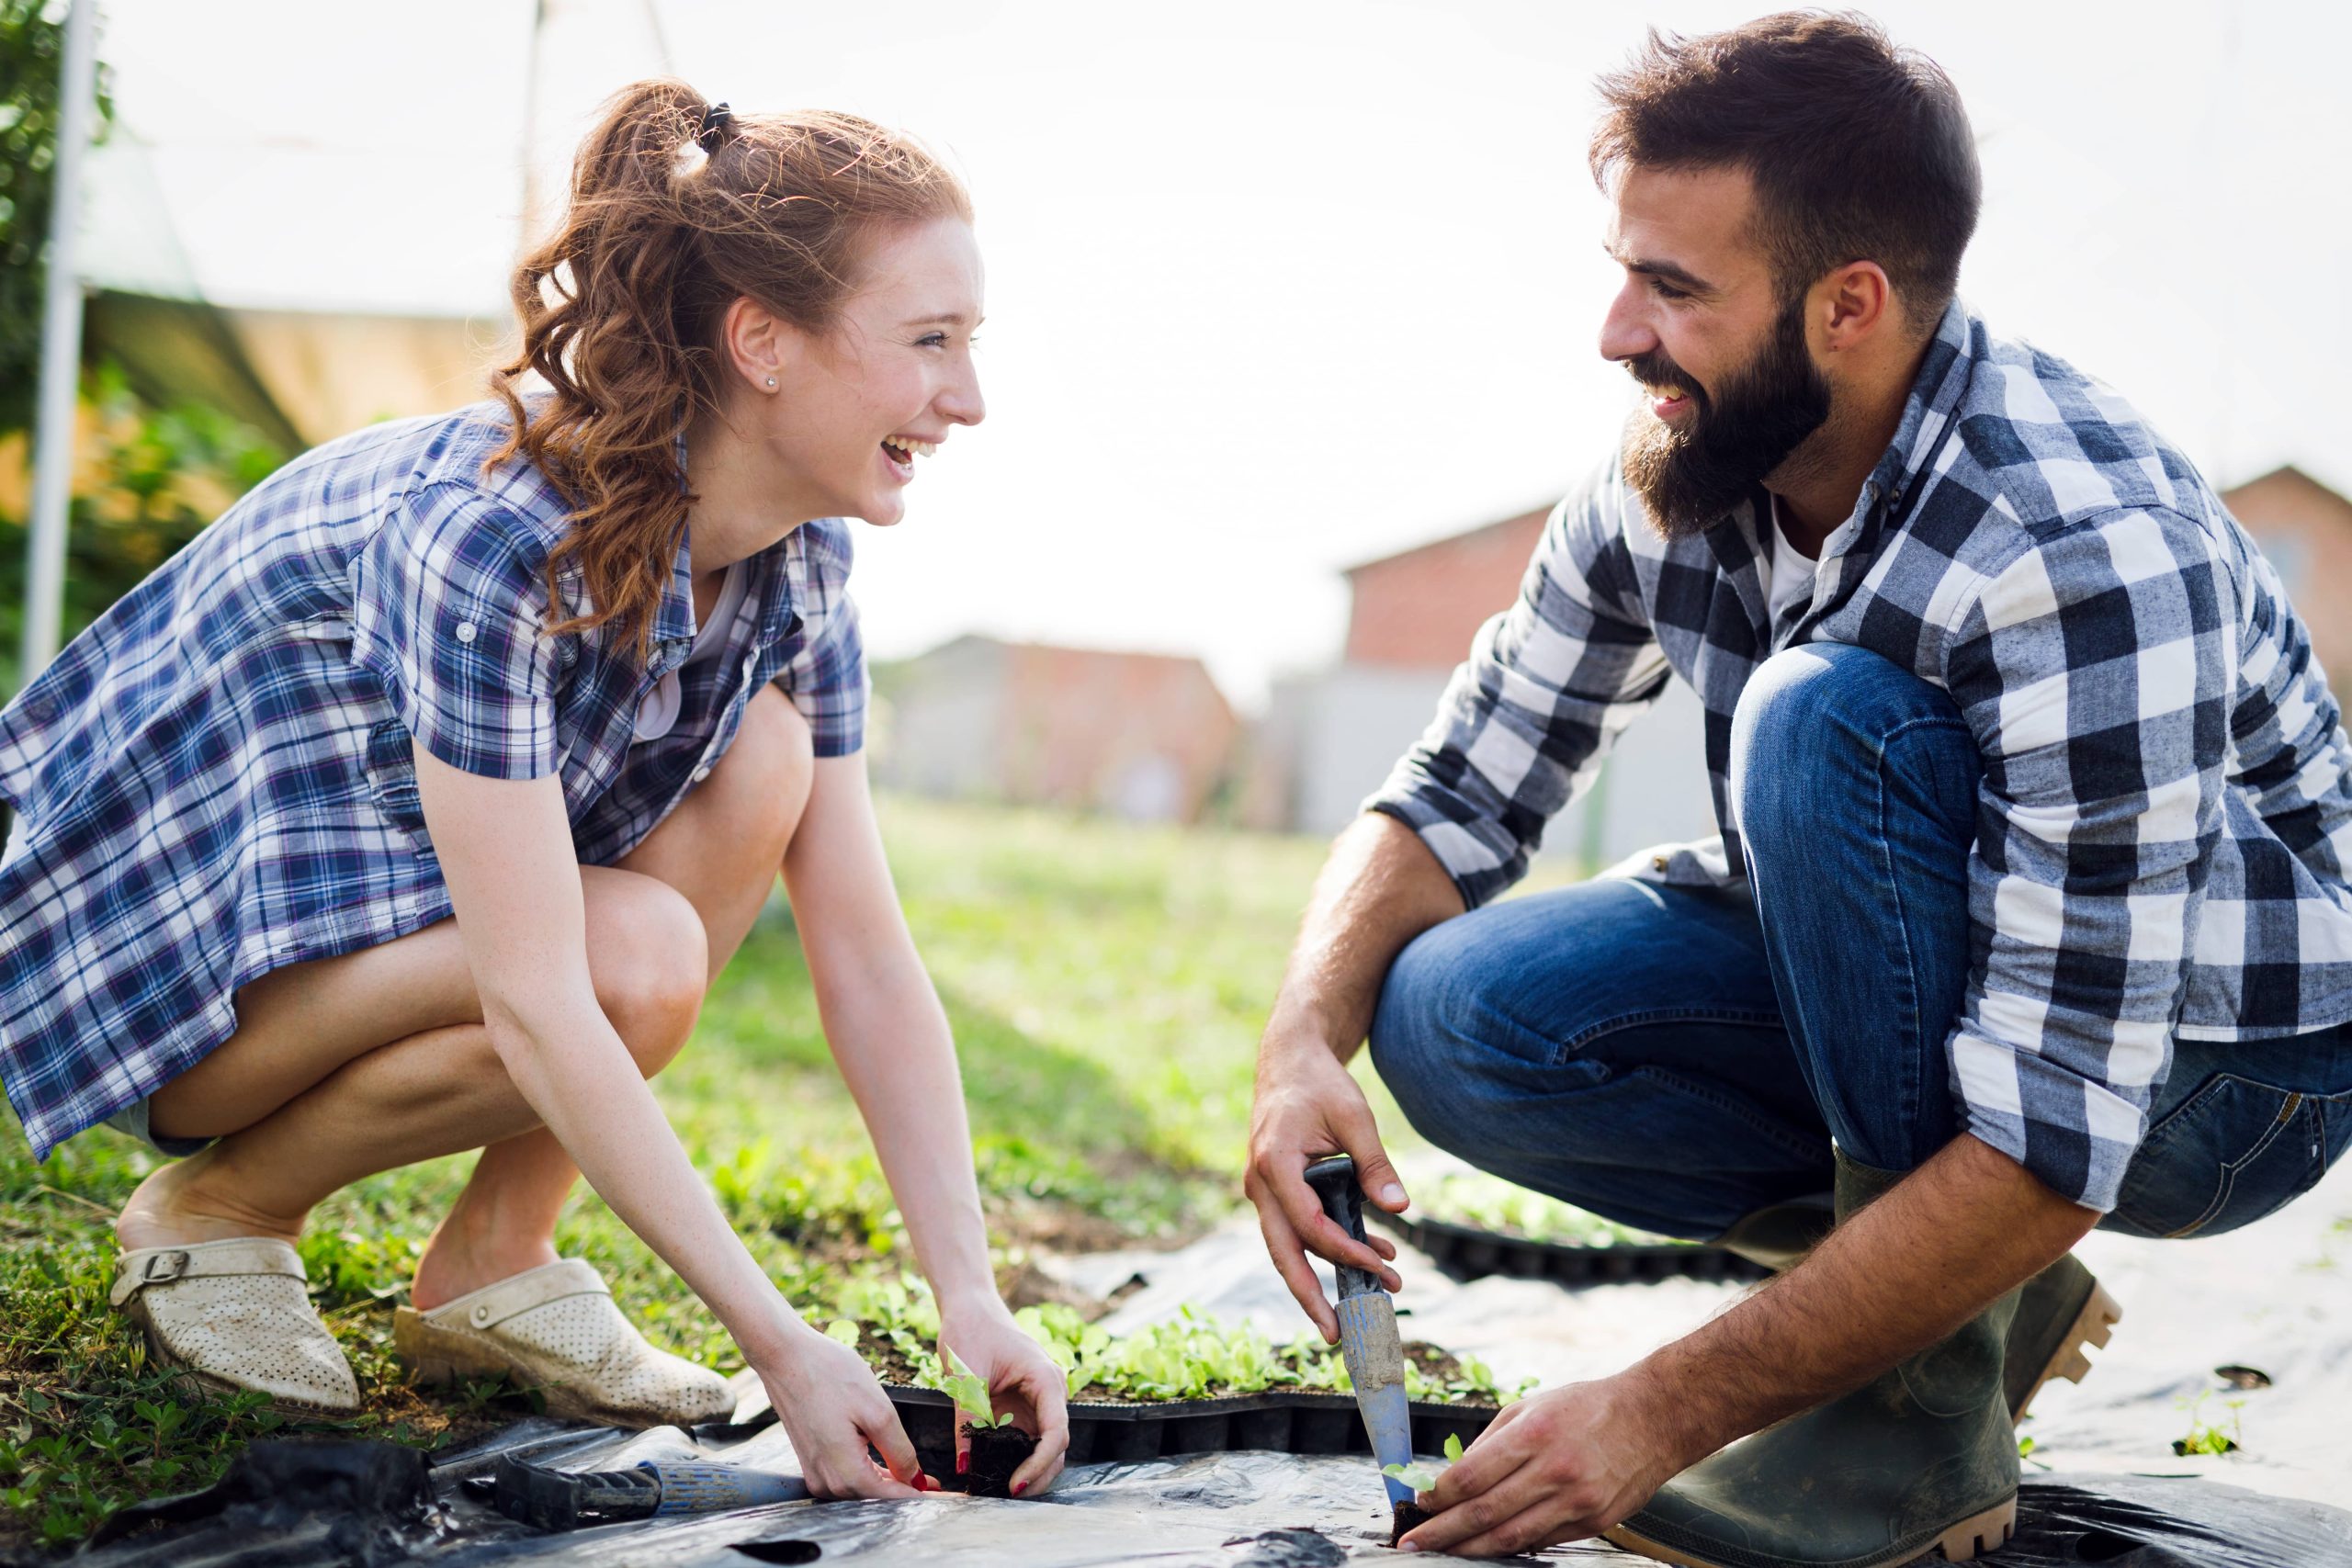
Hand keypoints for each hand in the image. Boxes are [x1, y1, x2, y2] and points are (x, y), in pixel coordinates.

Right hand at [758, 1324, 934, 1499]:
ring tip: (919, 1478)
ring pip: (861, 1490)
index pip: (893, 1498)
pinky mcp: (811, 1460)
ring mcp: (815, 1472)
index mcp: (844, 1473)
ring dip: (889, 1485)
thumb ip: (899, 1450)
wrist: (786, 1356)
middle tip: (938, 1486)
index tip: (950, 1499)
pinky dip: (870, 1476)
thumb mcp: (877, 1410)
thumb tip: (915, 1479)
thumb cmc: (829, 1374)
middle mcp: (826, 1482)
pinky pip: (846, 1478)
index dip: (924, 1499)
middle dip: (908, 1493)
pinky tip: (886, 1467)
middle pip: (876, 1499)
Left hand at [939, 1299, 1070, 1494]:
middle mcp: (1050, 1391)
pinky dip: (1017, 1458)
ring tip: (999, 1488)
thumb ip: (967, 1422)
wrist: (970, 1308)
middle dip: (1037, 1475)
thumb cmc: (970, 1331)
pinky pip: (1028, 1439)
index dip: (1039, 1463)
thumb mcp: (966, 1377)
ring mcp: (1040, 1400)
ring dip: (1030, 1470)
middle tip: (1006, 1496)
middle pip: (1057, 1445)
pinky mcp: (1025, 1406)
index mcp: (1045, 1379)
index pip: (1056, 1432)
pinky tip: (996, 1471)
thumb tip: (966, 1466)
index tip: (1014, 1484)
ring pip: (1046, 1446)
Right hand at [1244, 1026, 1403, 1341]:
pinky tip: (1372, 1253)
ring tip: (1376, 1294)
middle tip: (1337, 1335)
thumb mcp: (1354, 1117)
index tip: (1383, 1266)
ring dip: (1328, 1273)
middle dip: (1309, 1297)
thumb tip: (1400, 1208)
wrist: (1289, 1060)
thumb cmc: (1319, 1084)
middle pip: (1283, 1254)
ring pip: (1289, 1248)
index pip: (1309, 1225)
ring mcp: (1264, 1190)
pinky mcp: (1276, 1191)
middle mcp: (1260, 1184)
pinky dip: (1330, 1247)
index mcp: (1274, 1164)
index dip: (1347, 1252)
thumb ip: (1375, 1165)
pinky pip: (1298, 1230)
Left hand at [1397, 1373, 1686, 1556]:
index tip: (1417, 1504)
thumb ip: (1491, 1443)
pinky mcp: (1593, 1522)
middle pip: (1484, 1513)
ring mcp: (1576, 1501)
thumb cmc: (1585, 1407)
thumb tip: (1452, 1478)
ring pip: (1511, 1537)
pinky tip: (1488, 1547)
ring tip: (1442, 1553)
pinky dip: (1511, 1545)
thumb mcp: (1531, 1407)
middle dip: (1442, 1532)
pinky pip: (1542, 1541)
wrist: (1652, 1419)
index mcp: (1534, 1434)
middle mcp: (1554, 1470)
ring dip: (1470, 1549)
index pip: (1472, 1475)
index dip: (1439, 1496)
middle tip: (1411, 1543)